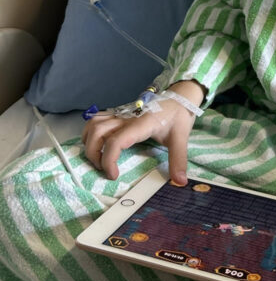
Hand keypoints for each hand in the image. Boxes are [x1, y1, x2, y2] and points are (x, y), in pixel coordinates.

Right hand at [81, 81, 203, 183]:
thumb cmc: (178, 116)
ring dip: (89, 142)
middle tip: (104, 169)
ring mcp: (120, 114)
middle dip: (94, 154)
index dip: (109, 160)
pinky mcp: (118, 113)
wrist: (179, 98)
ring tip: (98, 158)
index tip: (113, 175)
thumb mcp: (181, 138)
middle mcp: (126, 117)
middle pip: (97, 132)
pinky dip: (90, 132)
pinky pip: (96, 119)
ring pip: (93, 123)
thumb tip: (180, 182)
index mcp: (141, 124)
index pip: (116, 141)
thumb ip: (178, 160)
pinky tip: (97, 144)